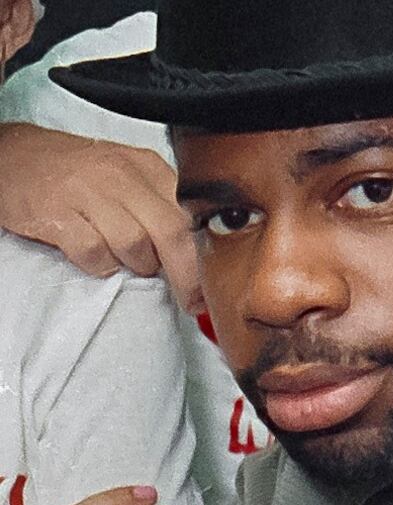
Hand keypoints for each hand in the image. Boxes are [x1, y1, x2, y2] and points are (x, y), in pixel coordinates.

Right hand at [0, 123, 201, 312]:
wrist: (13, 155)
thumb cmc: (78, 173)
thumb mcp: (127, 174)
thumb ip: (161, 204)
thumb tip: (196, 251)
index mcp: (147, 166)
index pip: (190, 214)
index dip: (205, 255)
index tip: (211, 284)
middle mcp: (121, 176)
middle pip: (171, 232)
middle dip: (186, 275)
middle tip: (190, 300)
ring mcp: (87, 193)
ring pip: (135, 244)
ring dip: (138, 266)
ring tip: (129, 265)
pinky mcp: (56, 213)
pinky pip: (93, 252)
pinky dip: (101, 266)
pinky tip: (99, 261)